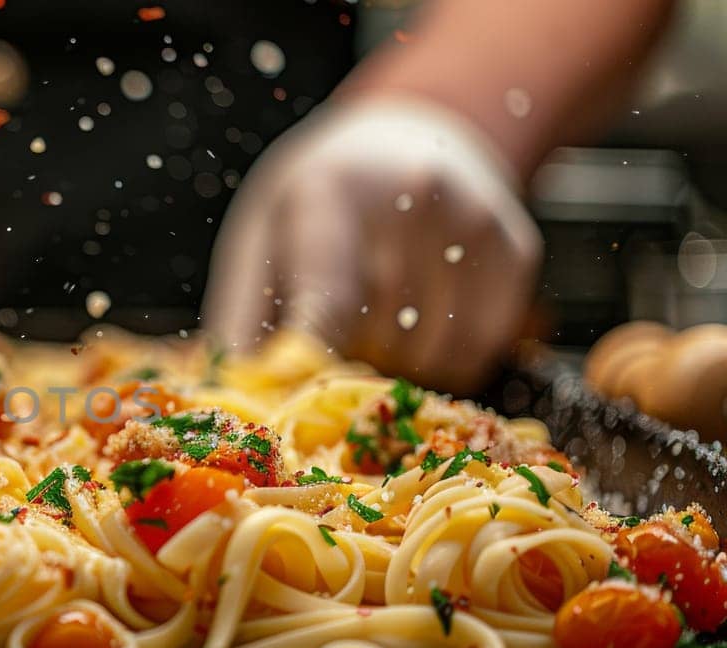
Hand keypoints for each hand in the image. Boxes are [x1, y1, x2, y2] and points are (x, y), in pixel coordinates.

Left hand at [202, 96, 541, 392]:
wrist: (404, 134)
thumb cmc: (316, 203)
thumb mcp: (261, 240)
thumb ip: (245, 323)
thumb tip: (243, 401)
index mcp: (330, 191)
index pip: (327, 301)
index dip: (314, 365)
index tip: (299, 400)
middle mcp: (413, 195)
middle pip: (382, 337)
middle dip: (352, 366)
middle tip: (335, 352)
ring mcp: (474, 220)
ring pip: (435, 356)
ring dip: (401, 370)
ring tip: (376, 334)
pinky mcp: (516, 249)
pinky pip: (480, 351)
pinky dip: (446, 363)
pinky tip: (420, 328)